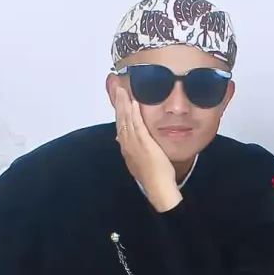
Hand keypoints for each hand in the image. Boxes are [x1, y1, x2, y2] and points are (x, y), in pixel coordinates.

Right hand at [110, 76, 183, 210]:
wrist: (157, 187)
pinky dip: (133, 112)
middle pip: (120, 119)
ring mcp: (134, 143)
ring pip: (126, 119)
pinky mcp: (143, 143)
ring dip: (123, 103)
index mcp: (126, 148)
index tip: (118, 98)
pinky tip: (133, 101)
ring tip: (122, 89)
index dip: (118, 111)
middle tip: (116, 87)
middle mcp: (127, 144)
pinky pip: (137, 124)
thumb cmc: (153, 177)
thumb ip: (135, 150)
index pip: (120, 125)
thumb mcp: (140, 161)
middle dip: (118, 103)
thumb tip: (127, 141)